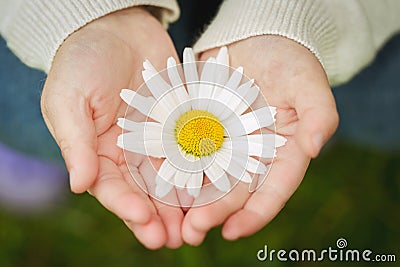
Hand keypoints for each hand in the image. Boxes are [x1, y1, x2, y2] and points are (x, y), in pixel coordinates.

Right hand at [41, 7, 183, 248]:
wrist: (115, 26)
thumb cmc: (82, 60)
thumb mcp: (69, 99)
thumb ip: (75, 143)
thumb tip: (79, 186)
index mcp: (99, 152)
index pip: (112, 188)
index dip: (127, 207)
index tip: (144, 220)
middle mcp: (130, 153)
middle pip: (145, 192)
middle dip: (159, 217)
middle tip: (174, 240)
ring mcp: (157, 140)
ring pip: (172, 179)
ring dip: (183, 204)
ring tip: (197, 227)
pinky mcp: (181, 124)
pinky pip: (193, 150)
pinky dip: (203, 170)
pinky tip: (215, 188)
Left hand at [182, 35, 338, 243]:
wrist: (257, 37)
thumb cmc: (289, 60)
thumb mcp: (308, 84)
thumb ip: (319, 115)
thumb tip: (315, 148)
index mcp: (282, 154)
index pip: (272, 189)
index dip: (255, 213)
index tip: (234, 232)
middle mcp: (252, 156)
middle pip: (234, 190)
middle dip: (215, 212)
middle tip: (194, 231)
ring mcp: (225, 144)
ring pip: (207, 178)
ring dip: (191, 200)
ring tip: (174, 220)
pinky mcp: (202, 129)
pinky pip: (186, 151)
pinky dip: (175, 168)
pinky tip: (160, 184)